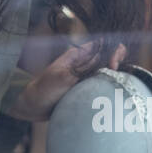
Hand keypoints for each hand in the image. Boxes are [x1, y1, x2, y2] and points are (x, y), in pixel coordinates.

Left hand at [7, 40, 125, 121]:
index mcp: (80, 55)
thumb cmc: (43, 89)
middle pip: (111, 58)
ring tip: (117, 89)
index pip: (105, 45)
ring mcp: (87, 77)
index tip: (113, 67)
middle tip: (116, 77)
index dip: (115, 52)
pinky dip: (110, 91)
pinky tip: (113, 98)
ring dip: (116, 79)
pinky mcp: (86, 91)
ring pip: (109, 74)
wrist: (32, 107)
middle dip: (119, 65)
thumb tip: (103, 56)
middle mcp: (86, 64)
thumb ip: (82, 67)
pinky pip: (103, 88)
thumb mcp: (62, 77)